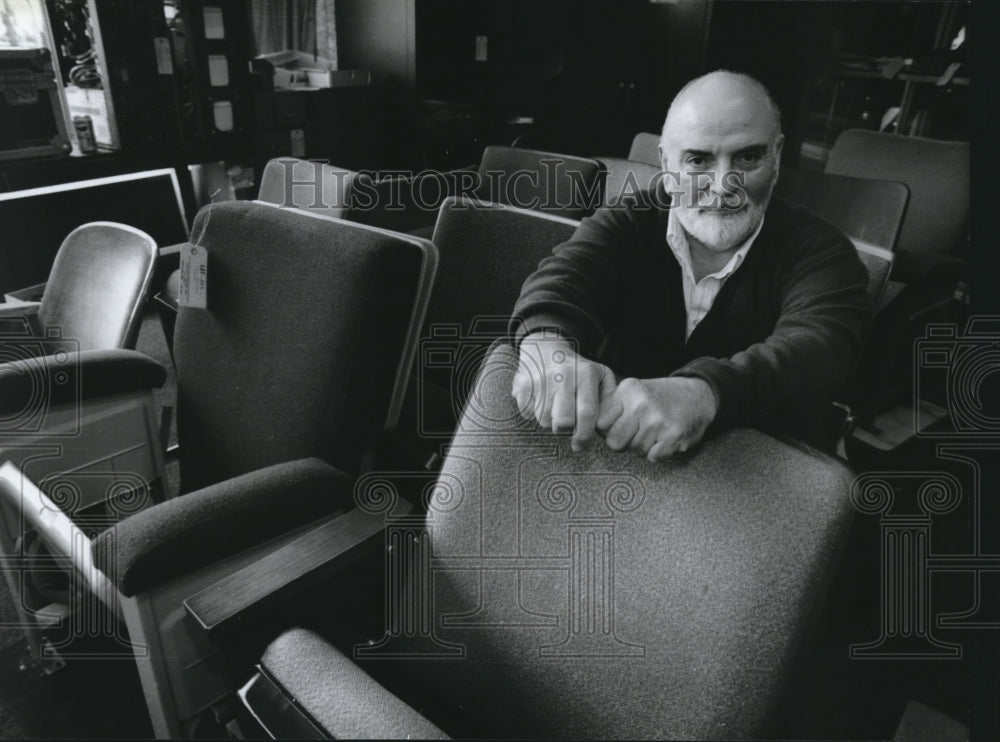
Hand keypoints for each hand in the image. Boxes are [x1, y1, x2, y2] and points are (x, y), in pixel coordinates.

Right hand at [511, 332, 616, 450]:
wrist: (545, 346)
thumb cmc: (577, 369)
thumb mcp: (600, 375)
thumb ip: (609, 398)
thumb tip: (608, 423)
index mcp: (585, 374)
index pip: (587, 414)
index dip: (584, 436)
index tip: (579, 446)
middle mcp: (564, 375)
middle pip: (563, 422)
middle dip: (564, 430)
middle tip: (565, 425)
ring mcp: (542, 378)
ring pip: (544, 420)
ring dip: (549, 420)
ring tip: (554, 406)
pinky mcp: (523, 383)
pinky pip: (527, 413)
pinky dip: (532, 412)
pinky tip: (539, 400)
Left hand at [596, 376, 717, 461]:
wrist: (699, 395)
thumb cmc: (661, 397)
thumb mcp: (634, 391)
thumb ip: (612, 406)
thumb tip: (588, 427)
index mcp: (628, 390)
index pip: (599, 423)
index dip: (607, 430)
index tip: (617, 427)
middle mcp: (641, 403)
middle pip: (614, 442)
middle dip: (623, 442)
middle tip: (636, 433)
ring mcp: (657, 420)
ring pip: (634, 451)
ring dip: (643, 447)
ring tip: (653, 432)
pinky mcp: (672, 435)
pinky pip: (652, 457)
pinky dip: (658, 452)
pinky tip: (664, 438)